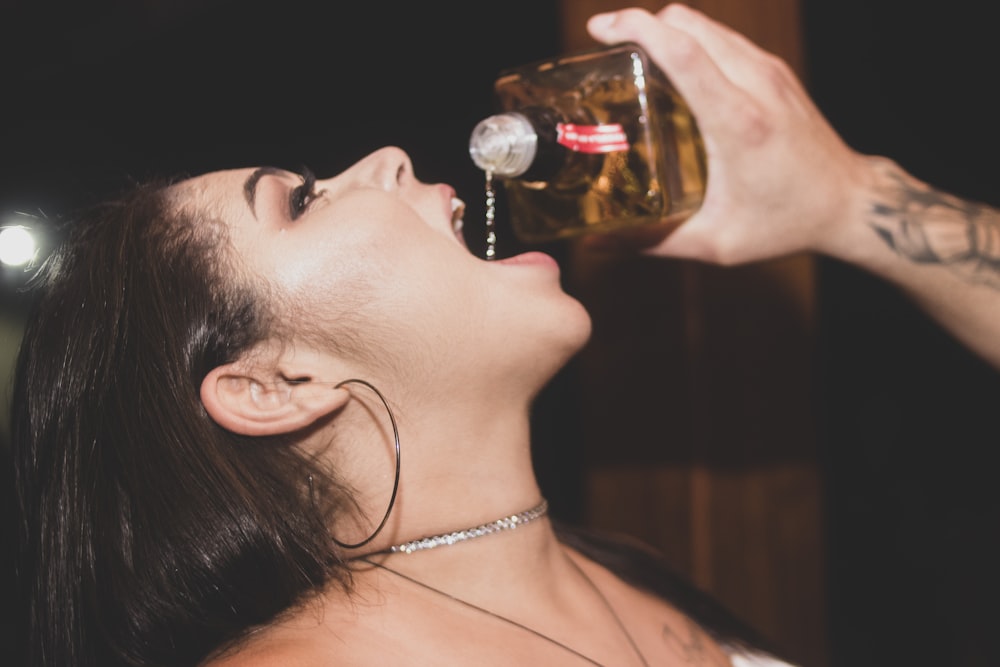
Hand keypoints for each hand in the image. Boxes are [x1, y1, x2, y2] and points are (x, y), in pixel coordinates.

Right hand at [584, 3, 868, 263]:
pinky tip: (673, 66)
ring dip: (665, 28)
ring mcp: (769, 72)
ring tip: (633, 53)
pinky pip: (723, 37)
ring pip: (706, 24)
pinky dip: (691, 39)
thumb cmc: (786, 223)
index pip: (684, 52)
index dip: (638, 29)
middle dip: (641, 23)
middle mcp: (756, 85)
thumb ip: (654, 242)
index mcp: (739, 122)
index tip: (600, 30)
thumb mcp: (716, 243)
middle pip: (689, 24)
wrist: (847, 202)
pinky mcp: (774, 71)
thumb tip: (600, 242)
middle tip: (606, 43)